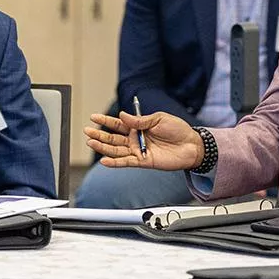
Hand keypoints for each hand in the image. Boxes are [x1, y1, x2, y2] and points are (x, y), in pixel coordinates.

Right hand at [84, 111, 203, 171]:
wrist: (192, 145)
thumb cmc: (178, 130)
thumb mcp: (159, 118)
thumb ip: (140, 120)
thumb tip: (123, 116)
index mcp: (139, 126)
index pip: (118, 123)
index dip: (106, 120)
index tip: (93, 117)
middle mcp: (136, 139)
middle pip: (113, 137)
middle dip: (100, 134)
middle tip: (87, 131)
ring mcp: (139, 151)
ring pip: (116, 150)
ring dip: (103, 146)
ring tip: (91, 142)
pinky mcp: (143, 162)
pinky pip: (126, 162)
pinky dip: (114, 162)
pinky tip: (104, 160)